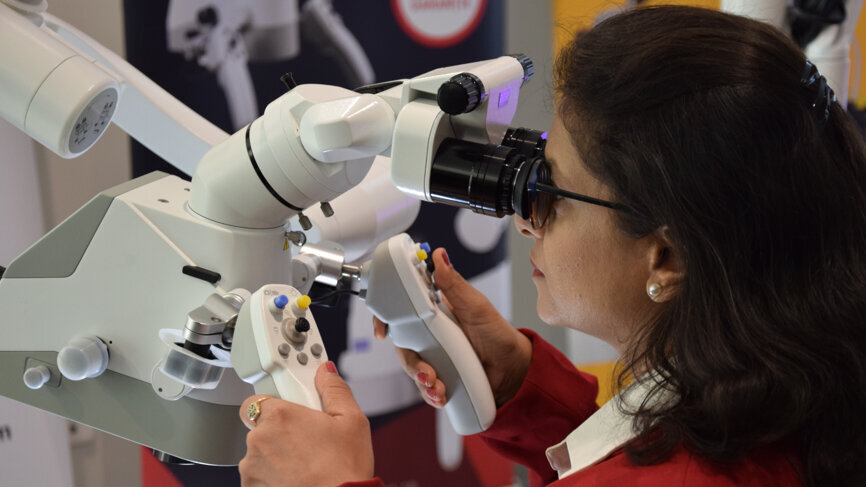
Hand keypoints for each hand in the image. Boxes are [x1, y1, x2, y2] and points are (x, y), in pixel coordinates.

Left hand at [238, 362, 373, 486]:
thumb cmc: (344, 470)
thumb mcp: (352, 421)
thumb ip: (335, 390)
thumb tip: (326, 372)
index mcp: (280, 416)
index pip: (258, 399)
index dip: (277, 405)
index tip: (292, 412)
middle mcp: (259, 440)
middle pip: (260, 427)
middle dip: (280, 432)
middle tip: (306, 440)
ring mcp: (252, 467)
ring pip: (259, 454)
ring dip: (275, 456)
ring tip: (305, 464)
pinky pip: (258, 476)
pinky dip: (273, 477)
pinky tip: (297, 479)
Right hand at [374, 248, 531, 407]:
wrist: (512, 369)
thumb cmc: (496, 333)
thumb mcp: (475, 305)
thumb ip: (453, 283)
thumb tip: (438, 254)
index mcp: (433, 313)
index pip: (401, 312)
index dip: (386, 319)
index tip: (382, 331)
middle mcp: (429, 336)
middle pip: (403, 347)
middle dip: (411, 362)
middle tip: (426, 371)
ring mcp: (434, 358)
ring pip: (412, 370)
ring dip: (422, 381)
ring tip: (437, 385)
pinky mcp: (440, 379)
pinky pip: (425, 389)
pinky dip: (431, 394)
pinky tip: (442, 395)